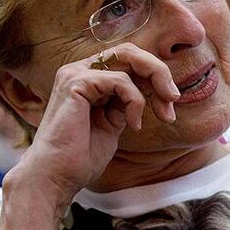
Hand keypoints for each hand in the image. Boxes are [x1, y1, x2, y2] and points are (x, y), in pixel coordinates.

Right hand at [5, 43, 179, 206]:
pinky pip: (120, 80)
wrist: (56, 178)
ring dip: (155, 85)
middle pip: (130, 52)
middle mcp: (79, 70)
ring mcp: (76, 73)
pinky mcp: (76, 82)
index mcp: (87, 77)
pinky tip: (133, 125)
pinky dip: (135, 101)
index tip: (169, 107)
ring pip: (129, 58)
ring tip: (163, 114)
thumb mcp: (112, 122)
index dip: (153, 78)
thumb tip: (154, 90)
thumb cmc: (81, 157)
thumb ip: (126, 102)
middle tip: (173, 98)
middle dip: (158, 72)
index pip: (128, 61)